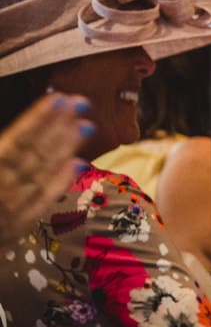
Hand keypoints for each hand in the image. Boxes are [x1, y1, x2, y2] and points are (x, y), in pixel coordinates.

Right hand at [0, 95, 89, 241]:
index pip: (14, 142)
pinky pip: (41, 202)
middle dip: (57, 128)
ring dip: (64, 150)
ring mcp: (8, 211)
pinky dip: (60, 183)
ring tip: (86, 125)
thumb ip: (2, 147)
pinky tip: (77, 164)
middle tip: (81, 102)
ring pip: (41, 175)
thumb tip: (12, 138)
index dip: (36, 120)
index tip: (58, 98)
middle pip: (32, 155)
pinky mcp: (16, 227)